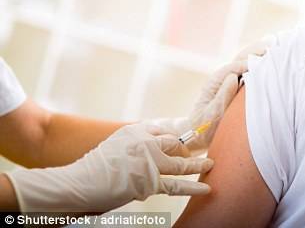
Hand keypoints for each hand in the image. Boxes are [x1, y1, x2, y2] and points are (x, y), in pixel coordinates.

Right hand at [6, 123, 212, 212]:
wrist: (79, 182)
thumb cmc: (95, 167)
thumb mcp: (117, 144)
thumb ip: (137, 144)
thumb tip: (154, 148)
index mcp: (138, 130)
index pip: (166, 132)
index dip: (179, 139)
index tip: (192, 139)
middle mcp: (146, 141)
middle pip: (177, 144)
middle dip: (193, 147)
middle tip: (209, 145)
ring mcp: (149, 161)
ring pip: (181, 163)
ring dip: (199, 165)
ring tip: (212, 164)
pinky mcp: (149, 181)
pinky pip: (177, 185)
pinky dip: (194, 186)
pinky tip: (208, 187)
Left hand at [154, 37, 271, 154]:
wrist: (197, 133)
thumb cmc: (204, 126)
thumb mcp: (212, 114)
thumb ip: (222, 95)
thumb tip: (233, 77)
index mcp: (215, 82)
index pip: (234, 67)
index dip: (249, 62)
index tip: (264, 60)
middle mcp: (222, 77)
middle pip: (240, 58)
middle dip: (256, 50)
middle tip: (273, 42)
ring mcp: (229, 80)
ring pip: (245, 61)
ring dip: (258, 52)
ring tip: (274, 44)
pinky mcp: (235, 84)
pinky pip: (248, 70)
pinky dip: (258, 61)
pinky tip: (269, 57)